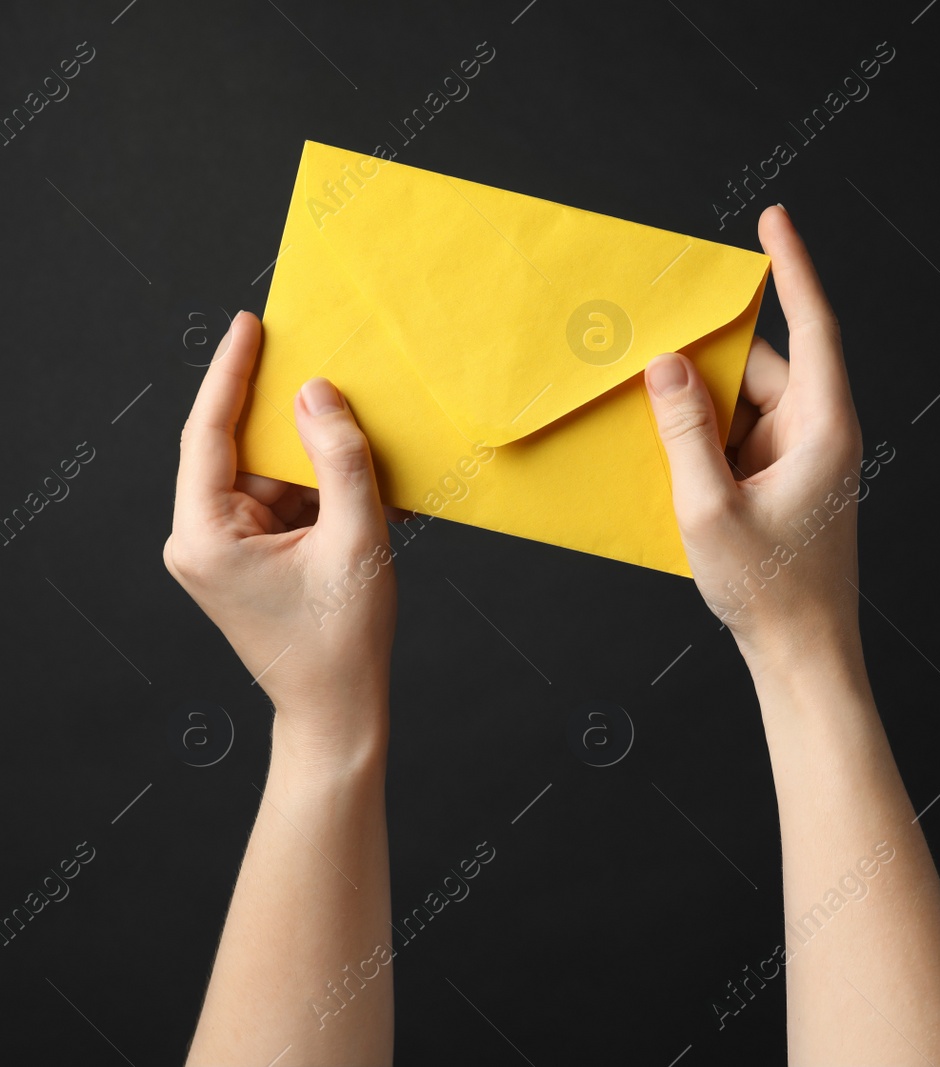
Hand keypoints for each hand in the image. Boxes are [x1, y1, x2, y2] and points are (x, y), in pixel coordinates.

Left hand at [163, 311, 397, 767]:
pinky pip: (279, 503)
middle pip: (241, 451)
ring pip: (266, 476)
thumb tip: (318, 393)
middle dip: (287, 419)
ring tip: (363, 450)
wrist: (337, 711)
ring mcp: (218, 552)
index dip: (232, 373)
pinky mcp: (243, 560)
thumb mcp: (357, 539)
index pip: (209, 433)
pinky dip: (317, 493)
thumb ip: (340, 459)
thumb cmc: (343, 641)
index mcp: (204, 536)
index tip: (250, 325)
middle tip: (325, 371)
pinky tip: (359, 492)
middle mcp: (197, 540)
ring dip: (312, 463)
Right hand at [644, 205, 864, 672]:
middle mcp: (819, 434)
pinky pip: (740, 439)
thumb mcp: (710, 508)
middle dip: (707, 361)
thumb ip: (685, 430)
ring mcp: (802, 460)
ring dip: (700, 409)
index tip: (774, 219)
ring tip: (648, 417)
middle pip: (761, 368)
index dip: (794, 267)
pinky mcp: (784, 483)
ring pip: (744, 405)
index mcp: (823, 428)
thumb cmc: (771, 591)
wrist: (803, 657)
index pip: (813, 327)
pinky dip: (706, 441)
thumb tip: (668, 364)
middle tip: (651, 346)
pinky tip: (668, 460)